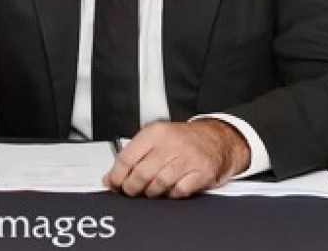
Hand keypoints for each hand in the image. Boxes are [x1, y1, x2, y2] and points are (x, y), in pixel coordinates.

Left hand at [104, 119, 250, 198]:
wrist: (216, 139)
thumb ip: (133, 155)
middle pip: (141, 174)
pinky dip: (171, 194)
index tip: (112, 183)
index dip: (116, 175)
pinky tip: (169, 189)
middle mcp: (171, 144)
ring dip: (150, 192)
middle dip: (131, 188)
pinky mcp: (202, 173)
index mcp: (155, 133)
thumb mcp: (156, 138)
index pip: (126, 158)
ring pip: (158, 184)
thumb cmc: (183, 139)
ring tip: (149, 190)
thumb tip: (111, 176)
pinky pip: (179, 191)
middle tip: (130, 190)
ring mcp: (187, 159)